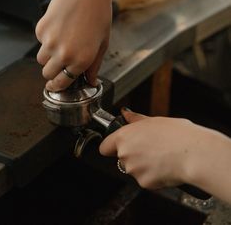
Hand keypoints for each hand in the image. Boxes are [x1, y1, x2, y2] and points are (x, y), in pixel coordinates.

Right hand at [36, 0, 116, 90]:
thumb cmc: (98, 16)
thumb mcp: (102, 45)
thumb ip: (94, 67)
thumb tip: (91, 81)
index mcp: (80, 61)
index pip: (61, 83)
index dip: (56, 87)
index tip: (53, 87)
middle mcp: (63, 54)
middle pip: (46, 73)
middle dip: (52, 73)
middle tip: (59, 66)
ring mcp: (50, 41)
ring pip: (40, 59)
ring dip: (48, 57)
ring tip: (61, 45)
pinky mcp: (41, 29)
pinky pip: (39, 42)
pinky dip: (46, 40)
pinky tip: (59, 30)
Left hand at [100, 109, 228, 191]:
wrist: (194, 153)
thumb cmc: (177, 134)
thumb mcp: (154, 120)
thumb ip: (135, 119)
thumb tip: (125, 114)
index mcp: (124, 137)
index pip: (105, 147)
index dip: (110, 146)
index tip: (116, 146)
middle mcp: (125, 154)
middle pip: (121, 157)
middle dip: (132, 154)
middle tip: (150, 148)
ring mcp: (134, 170)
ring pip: (134, 169)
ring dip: (143, 165)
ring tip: (160, 157)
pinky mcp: (144, 183)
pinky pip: (145, 179)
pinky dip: (153, 175)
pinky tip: (164, 167)